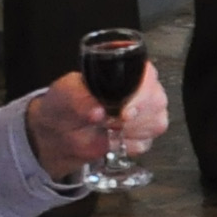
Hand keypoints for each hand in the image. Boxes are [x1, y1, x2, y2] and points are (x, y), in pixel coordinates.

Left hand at [25, 66, 167, 177]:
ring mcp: (148, 111)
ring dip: (128, 132)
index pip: (148, 76)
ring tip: (107, 129)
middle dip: (132, 119)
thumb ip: (79, 99)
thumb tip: (97, 112)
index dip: (140, 96)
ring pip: (155, 123)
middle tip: (108, 123)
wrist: (60, 132)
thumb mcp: (65, 94)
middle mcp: (144, 88)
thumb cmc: (66, 105)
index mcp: (128, 70)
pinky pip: (145, 143)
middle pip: (156, 101)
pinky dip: (126, 146)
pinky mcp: (145, 134)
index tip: (124, 114)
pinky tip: (113, 139)